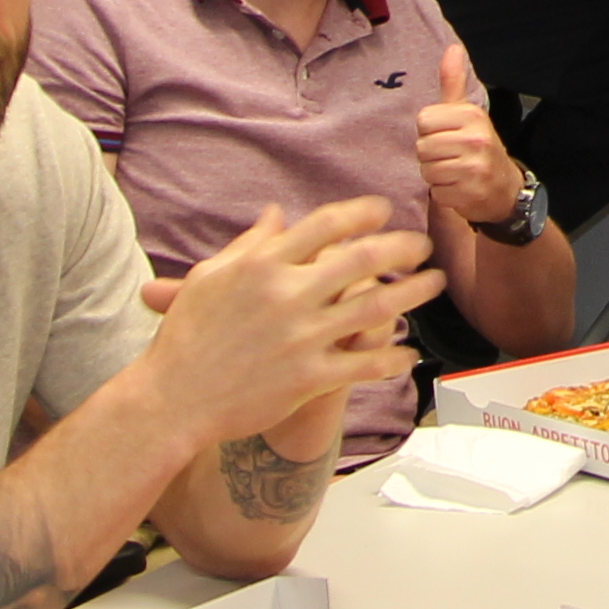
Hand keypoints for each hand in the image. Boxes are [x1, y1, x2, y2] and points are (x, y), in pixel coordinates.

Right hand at [138, 197, 439, 440]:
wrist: (173, 398)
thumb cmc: (187, 336)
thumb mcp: (209, 278)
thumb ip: (249, 244)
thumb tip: (277, 213)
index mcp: (261, 265)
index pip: (325, 225)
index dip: (361, 213)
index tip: (384, 210)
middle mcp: (286, 295)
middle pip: (361, 259)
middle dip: (402, 247)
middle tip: (424, 245)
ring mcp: (301, 338)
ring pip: (375, 309)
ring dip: (413, 292)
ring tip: (434, 282)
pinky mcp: (308, 378)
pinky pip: (365, 364)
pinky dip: (394, 356)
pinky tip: (410, 352)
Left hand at [416, 40, 524, 229]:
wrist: (504, 188)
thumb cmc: (478, 146)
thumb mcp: (467, 113)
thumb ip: (453, 82)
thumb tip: (452, 47)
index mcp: (472, 115)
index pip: (424, 120)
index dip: (430, 131)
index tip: (447, 135)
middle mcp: (476, 139)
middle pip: (422, 147)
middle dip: (431, 155)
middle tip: (451, 156)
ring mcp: (475, 168)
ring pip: (427, 170)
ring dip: (436, 175)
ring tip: (454, 171)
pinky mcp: (470, 193)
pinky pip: (436, 192)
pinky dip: (444, 193)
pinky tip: (459, 187)